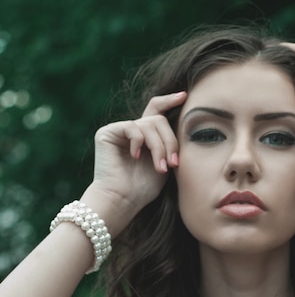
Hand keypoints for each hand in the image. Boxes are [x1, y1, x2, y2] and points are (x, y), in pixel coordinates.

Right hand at [92, 91, 186, 212]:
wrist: (123, 201)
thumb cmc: (144, 189)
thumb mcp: (165, 163)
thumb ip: (170, 144)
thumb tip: (185, 124)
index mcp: (146, 137)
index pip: (157, 111)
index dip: (170, 101)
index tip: (184, 96)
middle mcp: (132, 131)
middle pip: (159, 120)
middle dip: (170, 141)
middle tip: (173, 163)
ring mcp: (119, 131)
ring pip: (149, 125)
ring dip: (159, 148)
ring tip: (160, 168)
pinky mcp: (107, 133)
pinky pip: (132, 127)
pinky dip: (139, 142)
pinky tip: (136, 157)